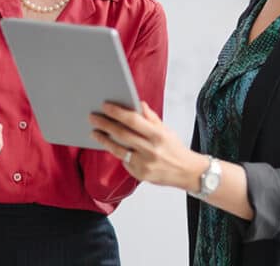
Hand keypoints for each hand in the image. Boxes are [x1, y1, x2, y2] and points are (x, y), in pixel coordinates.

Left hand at [90, 102, 206, 190]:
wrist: (186, 172)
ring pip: (118, 150)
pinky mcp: (139, 175)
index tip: (105, 106)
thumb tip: (138, 103)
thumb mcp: (166, 130)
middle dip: (105, 124)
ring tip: (95, 132)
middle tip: (93, 117)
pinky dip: (117, 152)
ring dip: (104, 139)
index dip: (117, 112)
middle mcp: (151, 150)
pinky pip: (124, 161)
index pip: (133, 120)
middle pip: (122, 134)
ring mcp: (144, 164)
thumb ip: (150, 118)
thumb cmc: (174, 148)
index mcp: (158, 135)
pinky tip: (110, 145)